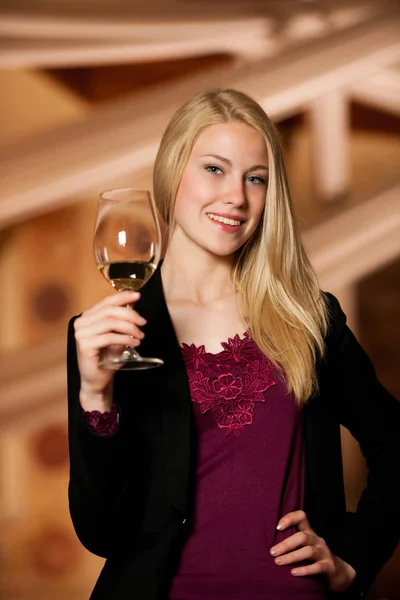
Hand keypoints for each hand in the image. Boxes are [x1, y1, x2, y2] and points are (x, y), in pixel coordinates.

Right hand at [74, 291, 145, 410]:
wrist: (97, 379)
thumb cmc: (107, 357)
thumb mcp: (117, 335)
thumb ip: (122, 321)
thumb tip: (134, 305)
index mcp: (88, 317)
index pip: (107, 302)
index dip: (123, 297)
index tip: (138, 296)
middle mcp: (81, 323)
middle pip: (110, 311)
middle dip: (130, 315)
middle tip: (143, 323)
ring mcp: (81, 334)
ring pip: (110, 322)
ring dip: (129, 328)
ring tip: (140, 336)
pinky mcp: (85, 345)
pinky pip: (109, 337)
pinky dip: (125, 338)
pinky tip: (134, 343)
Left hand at [270, 510, 355, 592]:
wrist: (338, 573)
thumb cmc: (314, 559)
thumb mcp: (305, 547)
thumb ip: (292, 542)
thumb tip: (268, 545)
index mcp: (310, 533)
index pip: (301, 517)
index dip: (289, 518)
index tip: (277, 527)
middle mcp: (317, 540)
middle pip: (302, 536)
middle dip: (286, 544)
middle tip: (272, 552)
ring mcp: (324, 553)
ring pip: (308, 551)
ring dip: (292, 556)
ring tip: (278, 562)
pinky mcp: (328, 567)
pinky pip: (317, 567)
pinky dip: (304, 570)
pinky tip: (293, 573)